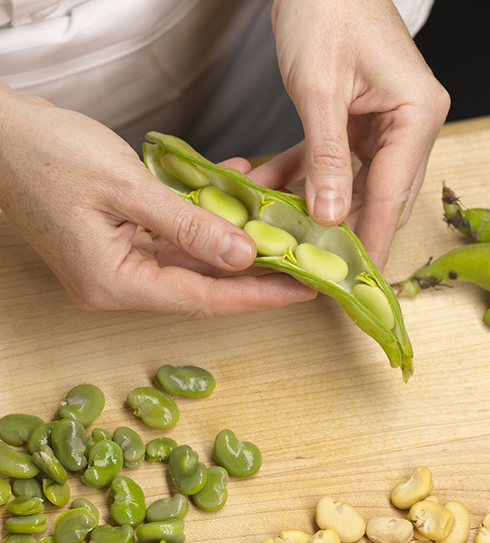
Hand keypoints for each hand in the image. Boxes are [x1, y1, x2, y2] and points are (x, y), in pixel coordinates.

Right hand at [0, 84, 315, 315]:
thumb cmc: (45, 154)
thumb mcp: (126, 187)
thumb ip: (188, 225)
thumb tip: (242, 254)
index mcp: (113, 283)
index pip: (202, 300)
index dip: (256, 296)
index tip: (301, 291)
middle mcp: (115, 284)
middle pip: (200, 287)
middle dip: (252, 274)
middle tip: (303, 266)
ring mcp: (115, 265)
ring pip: (189, 263)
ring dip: (231, 245)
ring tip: (280, 233)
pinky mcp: (115, 243)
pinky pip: (170, 240)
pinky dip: (202, 222)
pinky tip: (232, 198)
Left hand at [254, 0, 449, 267]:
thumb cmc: (327, 9)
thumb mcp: (320, 89)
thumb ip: (327, 158)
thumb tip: (332, 217)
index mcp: (417, 115)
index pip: (392, 193)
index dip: (373, 240)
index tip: (357, 281)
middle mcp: (411, 124)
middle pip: (381, 196)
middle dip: (349, 233)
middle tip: (321, 273)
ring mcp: (388, 124)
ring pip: (357, 186)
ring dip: (321, 210)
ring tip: (291, 240)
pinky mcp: (362, 122)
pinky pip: (335, 163)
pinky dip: (307, 178)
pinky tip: (275, 195)